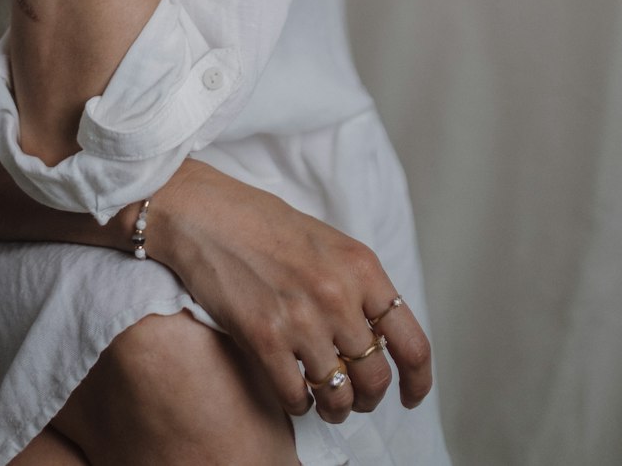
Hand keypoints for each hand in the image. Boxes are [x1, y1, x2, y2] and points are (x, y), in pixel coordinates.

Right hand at [151, 159, 432, 425]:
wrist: (205, 213)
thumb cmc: (261, 223)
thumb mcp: (327, 242)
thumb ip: (356, 285)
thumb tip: (375, 332)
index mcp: (361, 267)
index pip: (411, 342)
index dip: (417, 380)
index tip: (409, 396)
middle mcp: (338, 295)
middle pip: (375, 376)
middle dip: (369, 397)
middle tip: (356, 398)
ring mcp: (302, 318)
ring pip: (338, 395)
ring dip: (334, 407)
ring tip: (325, 402)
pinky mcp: (264, 337)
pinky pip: (296, 397)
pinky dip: (298, 404)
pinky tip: (293, 392)